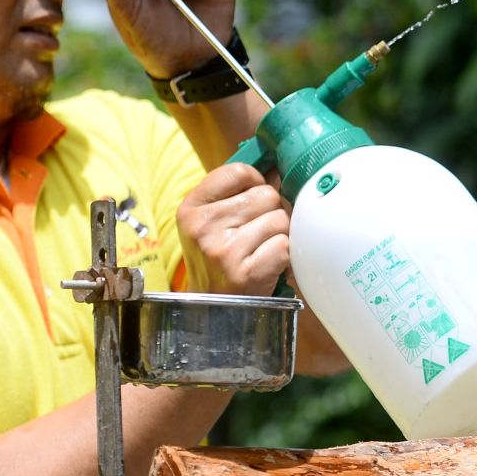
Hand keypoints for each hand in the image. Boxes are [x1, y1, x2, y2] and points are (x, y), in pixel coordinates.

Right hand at [177, 164, 287, 295]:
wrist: (213, 310)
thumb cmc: (220, 259)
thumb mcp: (212, 223)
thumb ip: (238, 193)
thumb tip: (279, 164)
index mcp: (191, 208)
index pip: (239, 171)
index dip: (256, 183)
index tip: (252, 201)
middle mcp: (202, 227)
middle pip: (266, 195)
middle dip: (272, 212)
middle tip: (259, 234)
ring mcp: (223, 250)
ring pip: (280, 219)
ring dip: (280, 235)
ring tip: (263, 250)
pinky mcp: (245, 272)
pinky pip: (285, 245)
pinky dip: (284, 256)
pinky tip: (269, 265)